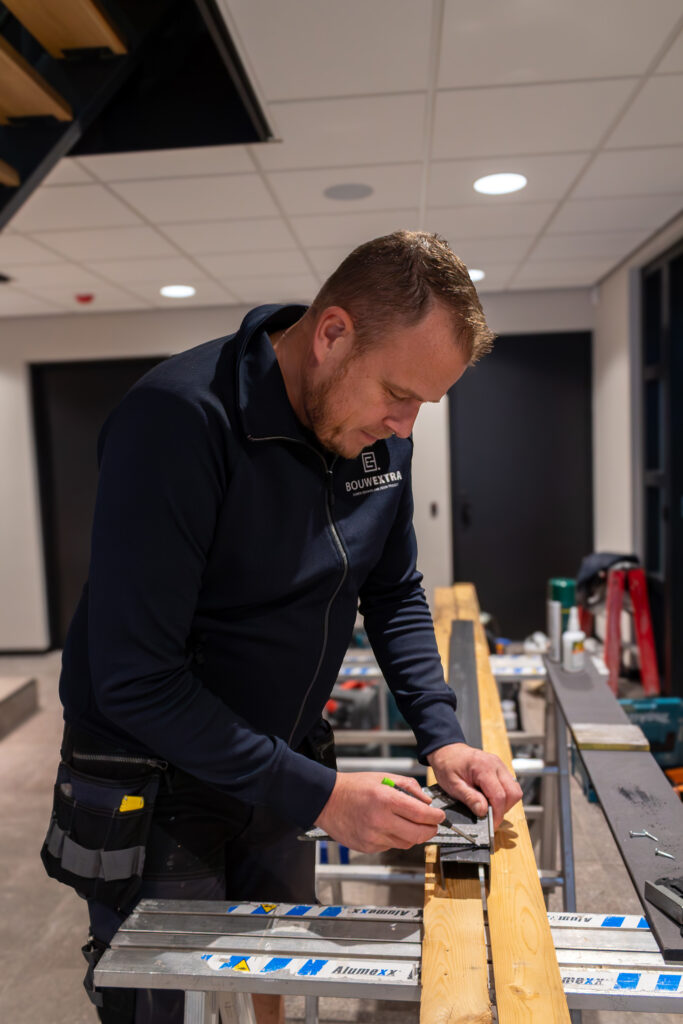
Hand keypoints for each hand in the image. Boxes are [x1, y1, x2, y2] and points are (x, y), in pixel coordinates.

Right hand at [314, 772, 444, 852]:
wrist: (326, 800)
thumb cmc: (354, 786)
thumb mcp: (383, 777)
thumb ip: (408, 787)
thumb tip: (427, 801)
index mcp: (385, 799)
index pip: (421, 814)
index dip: (436, 817)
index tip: (440, 816)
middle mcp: (380, 820)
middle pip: (418, 834)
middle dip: (430, 830)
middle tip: (433, 824)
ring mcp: (373, 836)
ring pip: (406, 843)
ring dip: (413, 835)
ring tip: (408, 823)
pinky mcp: (368, 847)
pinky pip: (390, 846)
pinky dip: (395, 838)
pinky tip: (387, 826)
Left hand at [427, 743, 521, 828]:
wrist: (447, 750)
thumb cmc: (447, 765)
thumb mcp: (452, 784)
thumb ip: (469, 798)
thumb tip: (483, 811)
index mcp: (484, 767)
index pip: (500, 795)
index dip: (497, 814)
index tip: (491, 824)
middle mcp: (496, 765)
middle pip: (514, 793)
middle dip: (504, 809)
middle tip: (491, 817)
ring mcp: (500, 766)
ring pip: (515, 790)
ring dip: (505, 803)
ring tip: (489, 807)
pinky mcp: (500, 769)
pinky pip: (510, 785)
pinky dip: (504, 795)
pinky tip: (490, 798)